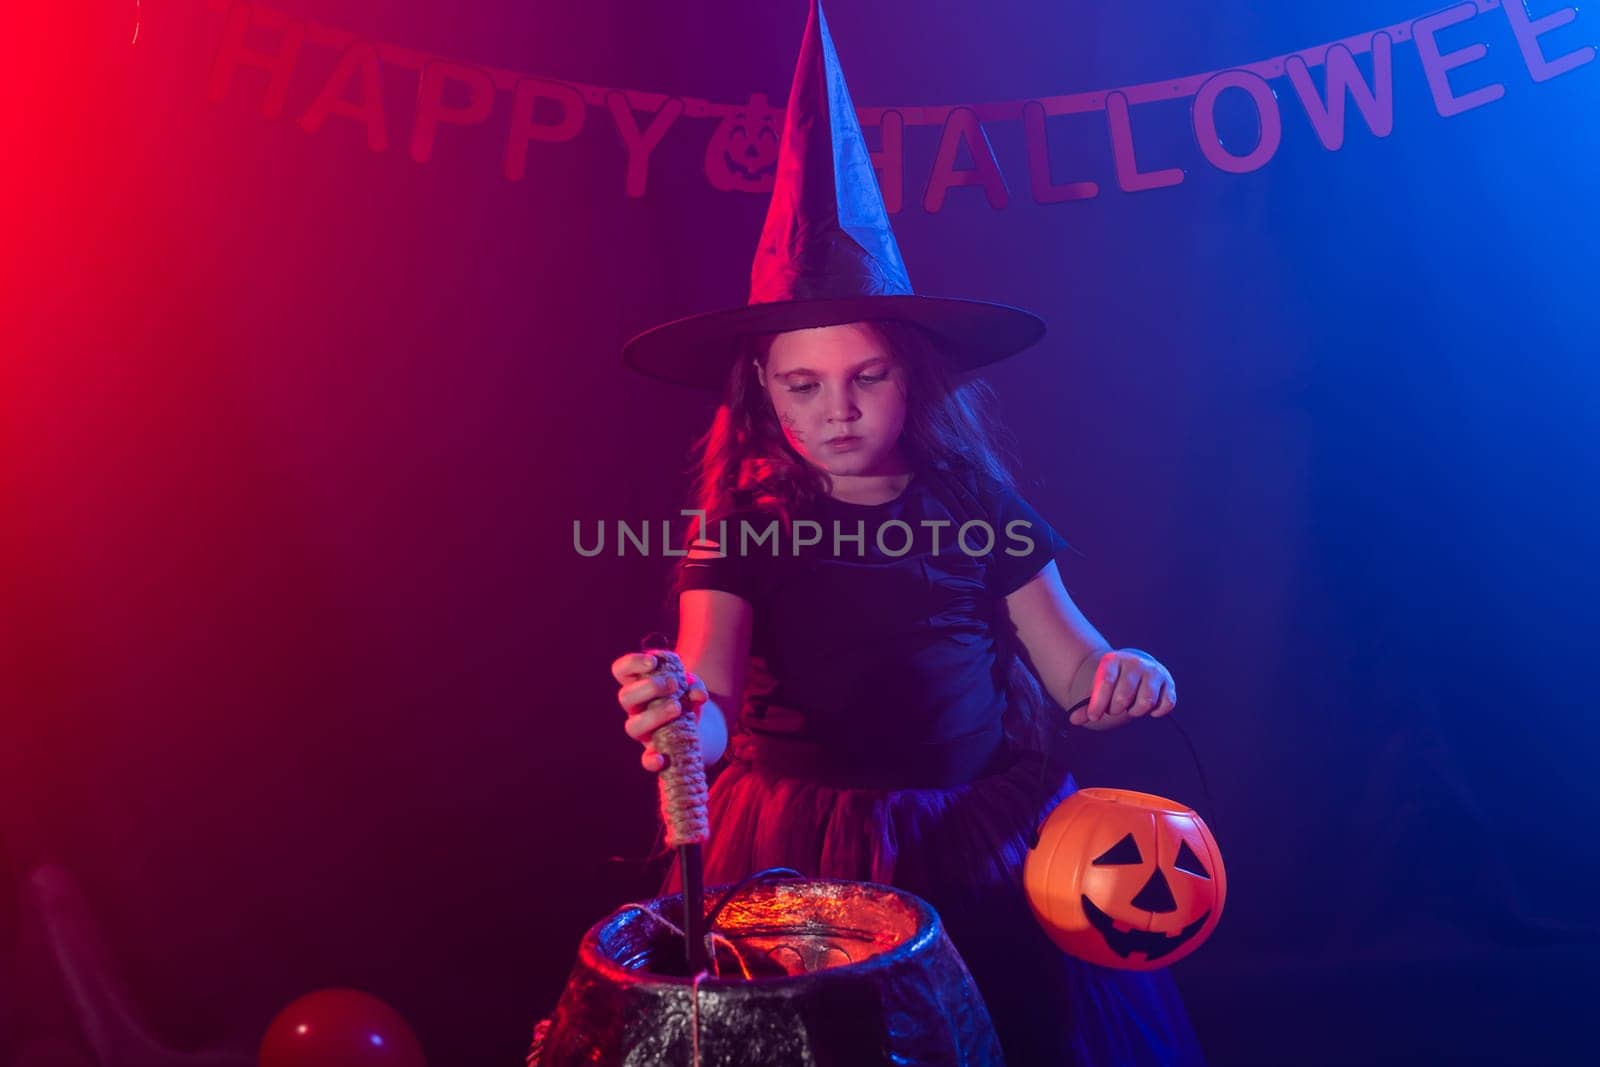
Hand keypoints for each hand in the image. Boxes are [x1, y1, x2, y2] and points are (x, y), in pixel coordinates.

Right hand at [611, 651, 708, 771]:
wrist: (697, 726)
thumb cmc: (685, 698)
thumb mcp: (691, 686)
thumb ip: (694, 685)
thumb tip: (698, 696)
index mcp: (637, 685)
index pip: (620, 670)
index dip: (632, 663)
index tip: (653, 662)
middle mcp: (634, 708)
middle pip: (625, 697)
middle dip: (649, 687)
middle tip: (673, 684)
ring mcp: (642, 731)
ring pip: (633, 726)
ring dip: (655, 715)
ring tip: (677, 707)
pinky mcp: (654, 751)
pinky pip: (646, 759)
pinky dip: (651, 760)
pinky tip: (661, 758)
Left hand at [1069, 649, 1176, 726]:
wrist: (1134, 667)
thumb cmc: (1113, 682)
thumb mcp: (1098, 689)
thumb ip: (1087, 705)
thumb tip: (1074, 720)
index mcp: (1114, 660)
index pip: (1105, 682)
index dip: (1098, 703)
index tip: (1093, 717)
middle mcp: (1136, 663)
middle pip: (1124, 697)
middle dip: (1116, 709)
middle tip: (1114, 708)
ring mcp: (1154, 672)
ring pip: (1146, 702)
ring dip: (1135, 712)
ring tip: (1130, 707)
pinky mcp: (1169, 683)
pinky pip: (1167, 704)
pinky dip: (1157, 712)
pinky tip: (1150, 710)